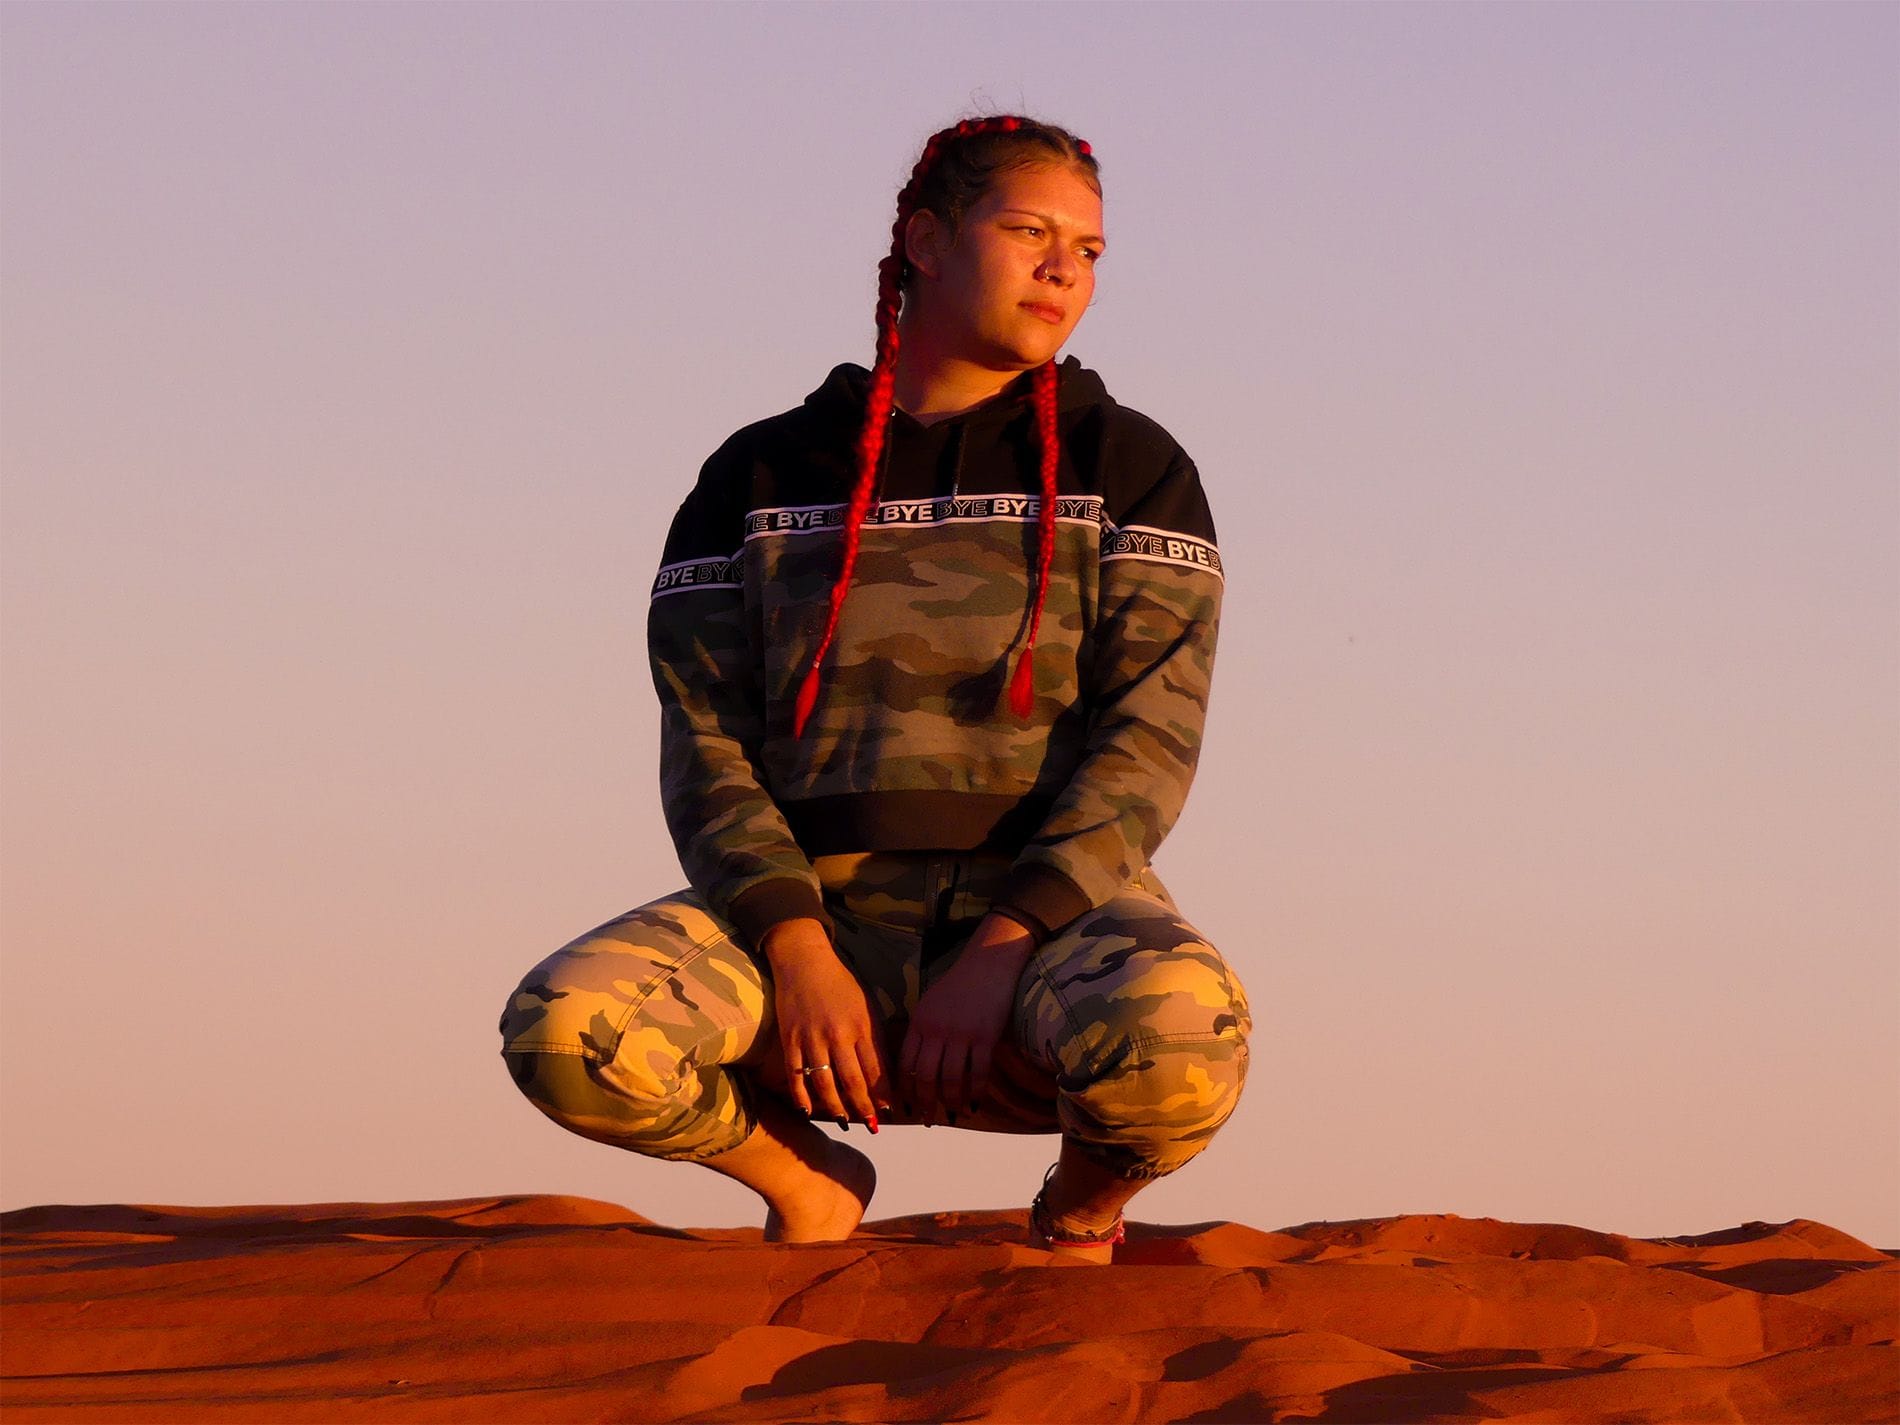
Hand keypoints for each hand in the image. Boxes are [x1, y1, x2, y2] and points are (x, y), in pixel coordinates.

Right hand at [761, 919, 890, 1129]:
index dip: (884, 1094)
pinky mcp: (790, 1039)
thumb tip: (883, 1073)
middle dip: (864, 1108)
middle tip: (872, 1126)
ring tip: (847, 1123)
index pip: (876, 1068)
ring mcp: (811, 1038)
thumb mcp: (866, 1005)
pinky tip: (809, 1113)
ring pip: (825, 1083)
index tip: (890, 1111)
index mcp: (862, 1024)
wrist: (804, 960)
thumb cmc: (840, 983)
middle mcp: (838, 1034)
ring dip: (837, 1108)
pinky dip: (802, 1097)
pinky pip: (796, 1075)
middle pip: (853, 1081)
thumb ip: (874, 1037)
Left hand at [900, 912, 1036, 1122]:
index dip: (903, 1089)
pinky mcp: (985, 1036)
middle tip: (927, 1118)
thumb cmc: (959, 985)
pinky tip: (973, 1102)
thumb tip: (914, 1066)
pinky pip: (978, 1072)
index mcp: (919, 1022)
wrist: (989, 963)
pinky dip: (975, 1092)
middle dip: (925, 1102)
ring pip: (951, 1079)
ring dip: (951, 1101)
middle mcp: (937, 1030)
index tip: (905, 1106)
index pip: (905, 1064)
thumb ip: (921, 1032)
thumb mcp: (930, 1004)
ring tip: (952, 1114)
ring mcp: (961, 1034)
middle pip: (925, 1076)